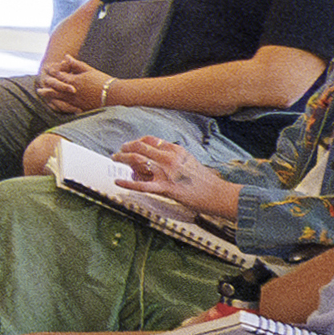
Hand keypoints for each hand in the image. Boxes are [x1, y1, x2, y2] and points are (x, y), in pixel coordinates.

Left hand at [33, 57, 113, 112]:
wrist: (113, 95)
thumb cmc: (103, 81)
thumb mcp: (88, 70)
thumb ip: (76, 64)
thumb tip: (66, 57)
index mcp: (75, 80)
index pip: (60, 76)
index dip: (52, 72)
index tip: (46, 70)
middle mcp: (73, 91)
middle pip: (56, 88)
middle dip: (47, 86)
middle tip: (39, 87)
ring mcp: (75, 101)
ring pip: (59, 98)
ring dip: (50, 97)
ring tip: (42, 96)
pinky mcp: (80, 108)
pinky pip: (66, 108)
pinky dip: (59, 107)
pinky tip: (55, 106)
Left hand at [117, 138, 246, 218]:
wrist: (217, 194)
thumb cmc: (203, 181)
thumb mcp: (188, 162)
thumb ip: (172, 158)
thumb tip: (155, 160)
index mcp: (176, 150)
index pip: (150, 140)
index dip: (136, 142)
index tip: (129, 145)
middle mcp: (170, 158)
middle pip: (140, 148)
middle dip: (125, 149)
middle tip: (117, 153)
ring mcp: (167, 173)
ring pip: (138, 162)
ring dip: (123, 160)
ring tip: (115, 161)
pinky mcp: (166, 188)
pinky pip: (142, 185)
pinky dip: (128, 183)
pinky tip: (118, 181)